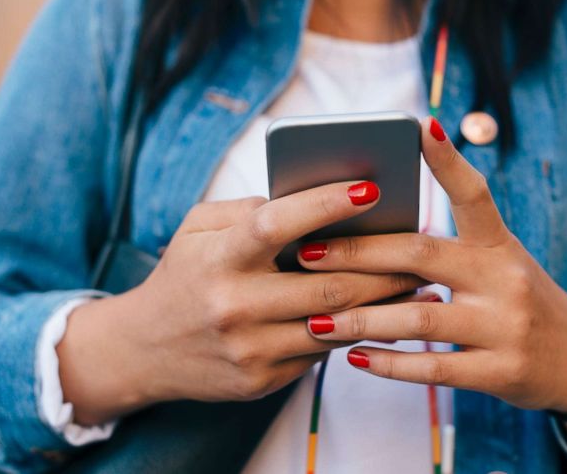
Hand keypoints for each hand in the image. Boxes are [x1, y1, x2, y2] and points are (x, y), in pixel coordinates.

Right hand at [57, 182, 429, 425]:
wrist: (143, 350)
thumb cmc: (185, 274)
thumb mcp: (199, 229)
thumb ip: (249, 210)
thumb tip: (314, 197)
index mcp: (217, 257)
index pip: (277, 225)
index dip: (326, 204)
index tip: (372, 186)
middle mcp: (232, 305)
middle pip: (326, 285)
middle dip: (383, 265)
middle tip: (423, 245)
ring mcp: (248, 349)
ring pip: (334, 323)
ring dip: (384, 303)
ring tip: (420, 281)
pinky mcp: (260, 380)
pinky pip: (321, 352)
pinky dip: (356, 329)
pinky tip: (384, 315)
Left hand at [300, 117, 566, 459]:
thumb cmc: (520, 301)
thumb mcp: (500, 263)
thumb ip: (450, 248)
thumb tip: (373, 230)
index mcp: (501, 245)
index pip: (474, 194)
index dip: (447, 161)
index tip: (419, 126)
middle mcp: (505, 279)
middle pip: (421, 255)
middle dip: (359, 252)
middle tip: (308, 251)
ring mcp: (505, 327)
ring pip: (420, 317)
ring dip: (362, 318)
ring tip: (317, 318)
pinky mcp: (501, 372)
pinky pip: (434, 368)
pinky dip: (389, 364)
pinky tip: (354, 358)